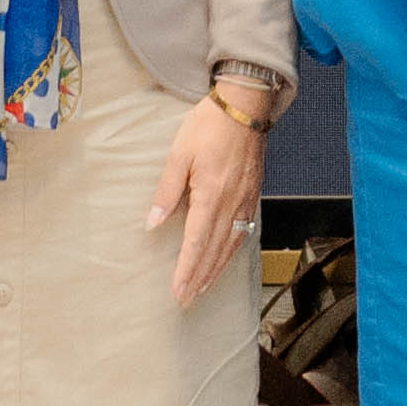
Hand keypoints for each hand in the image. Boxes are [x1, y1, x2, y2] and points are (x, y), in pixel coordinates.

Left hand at [152, 93, 263, 305]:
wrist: (245, 104)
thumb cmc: (209, 124)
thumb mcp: (179, 154)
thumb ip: (166, 191)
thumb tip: (153, 224)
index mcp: (211, 195)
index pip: (197, 243)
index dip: (187, 271)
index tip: (178, 292)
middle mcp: (232, 203)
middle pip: (215, 251)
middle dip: (200, 278)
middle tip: (187, 300)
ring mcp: (246, 200)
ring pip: (231, 245)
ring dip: (216, 270)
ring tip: (203, 288)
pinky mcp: (253, 193)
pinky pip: (244, 232)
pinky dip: (232, 251)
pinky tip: (224, 258)